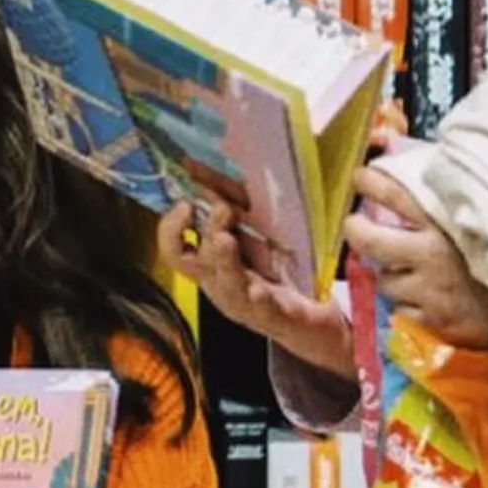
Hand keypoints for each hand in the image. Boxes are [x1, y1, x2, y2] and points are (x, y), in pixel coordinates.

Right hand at [156, 199, 354, 381]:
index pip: (175, 248)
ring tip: (226, 239)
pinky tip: (261, 291)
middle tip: (222, 208)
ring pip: (223, 284)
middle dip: (204, 232)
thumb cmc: (281, 273)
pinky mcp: (277, 317)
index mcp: (212, 266)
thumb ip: (228, 202)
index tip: (185, 202)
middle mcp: (221, 285)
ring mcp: (246, 303)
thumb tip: (196, 166)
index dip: (171, 226)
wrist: (317, 321)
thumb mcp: (254, 231)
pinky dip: (259, 300)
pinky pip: (263, 310)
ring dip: (223, 260)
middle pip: (193, 263)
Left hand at [347, 169, 487, 363]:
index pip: (396, 194)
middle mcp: (431, 256)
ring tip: (404, 271)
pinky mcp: (434, 321)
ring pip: (384, 280)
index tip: (360, 178)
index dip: (371, 183)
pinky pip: (401, 310)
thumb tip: (430, 184)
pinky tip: (422, 300)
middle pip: (369, 239)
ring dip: (390, 275)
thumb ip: (460, 208)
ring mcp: (429, 291)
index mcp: (447, 225)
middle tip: (354, 225)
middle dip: (356, 231)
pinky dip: (407, 305)